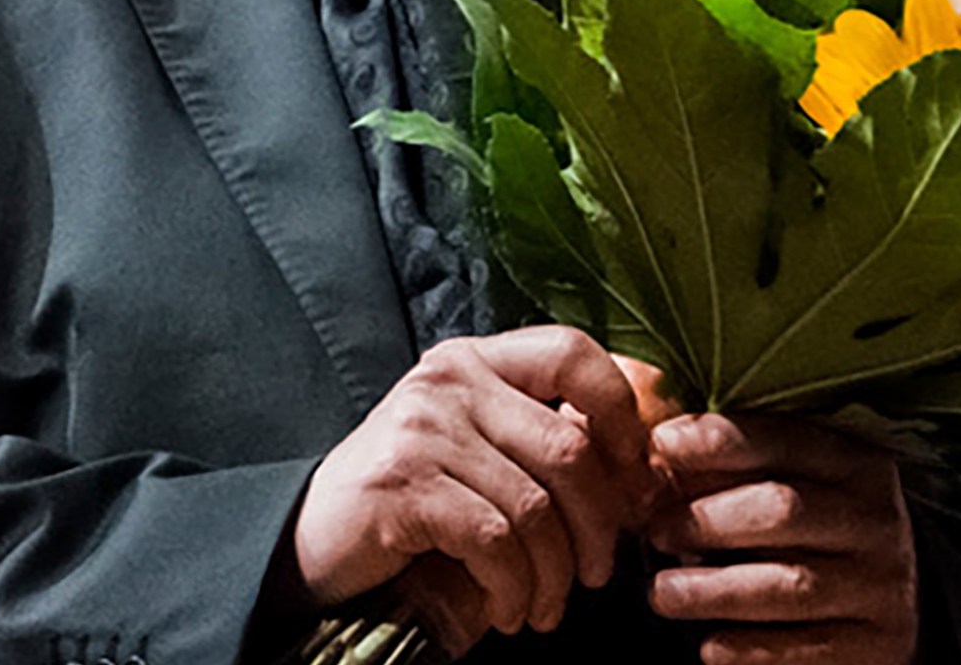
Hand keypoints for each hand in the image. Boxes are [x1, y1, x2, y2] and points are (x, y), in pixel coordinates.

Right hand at [293, 327, 656, 644]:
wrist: (314, 539)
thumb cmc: (415, 499)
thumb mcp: (483, 451)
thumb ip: (546, 443)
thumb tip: (645, 475)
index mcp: (477, 358)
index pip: (573, 352)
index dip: (622, 415)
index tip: (635, 479)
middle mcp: (450, 379)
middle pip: (569, 446)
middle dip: (599, 526)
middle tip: (596, 573)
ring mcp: (422, 428)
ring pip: (535, 506)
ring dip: (554, 575)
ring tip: (545, 606)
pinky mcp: (401, 485)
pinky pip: (494, 541)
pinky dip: (514, 588)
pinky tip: (510, 609)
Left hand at [645, 412, 918, 664]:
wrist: (885, 608)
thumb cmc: (816, 535)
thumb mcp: (797, 485)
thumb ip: (744, 466)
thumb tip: (663, 445)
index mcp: (857, 465)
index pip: (785, 442)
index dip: (718, 440)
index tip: (662, 442)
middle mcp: (876, 521)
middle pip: (783, 510)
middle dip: (708, 519)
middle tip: (657, 532)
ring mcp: (880, 586)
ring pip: (788, 586)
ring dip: (714, 590)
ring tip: (662, 593)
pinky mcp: (877, 645)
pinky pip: (803, 649)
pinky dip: (749, 648)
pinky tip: (710, 645)